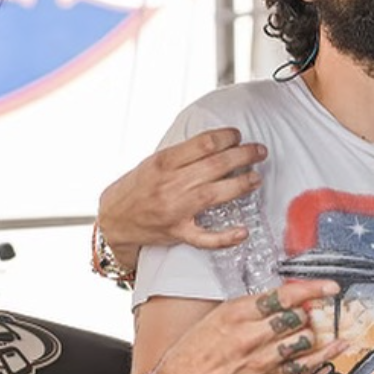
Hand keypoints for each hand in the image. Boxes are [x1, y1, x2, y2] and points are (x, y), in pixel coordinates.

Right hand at [97, 128, 265, 264]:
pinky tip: (242, 231)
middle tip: (259, 151)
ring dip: (240, 185)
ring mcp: (175, 209)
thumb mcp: (154, 162)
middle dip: (242, 156)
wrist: (114, 218)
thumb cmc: (137, 187)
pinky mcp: (177, 232)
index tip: (238, 135)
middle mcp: (170, 184)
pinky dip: (225, 236)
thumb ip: (182, 154)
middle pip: (214, 166)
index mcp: (164, 162)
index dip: (226, 137)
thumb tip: (217, 143)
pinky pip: (204, 237)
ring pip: (214, 195)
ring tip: (255, 178)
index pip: (203, 144)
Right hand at [154, 281, 347, 373]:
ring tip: (315, 325)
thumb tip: (286, 296)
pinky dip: (324, 354)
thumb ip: (254, 305)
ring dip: (314, 329)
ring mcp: (261, 358)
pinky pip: (303, 364)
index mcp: (238, 313)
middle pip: (297, 317)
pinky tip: (336, 345)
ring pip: (304, 339)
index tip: (328, 286)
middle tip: (313, 308)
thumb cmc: (199, 345)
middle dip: (309, 310)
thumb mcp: (221, 312)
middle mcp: (250, 335)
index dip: (311, 290)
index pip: (283, 297)